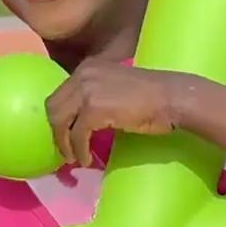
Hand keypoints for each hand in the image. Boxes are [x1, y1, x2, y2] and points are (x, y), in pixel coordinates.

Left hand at [45, 60, 207, 166]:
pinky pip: (77, 134)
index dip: (59, 117)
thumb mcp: (115, 88)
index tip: (64, 134)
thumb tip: (79, 120)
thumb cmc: (152, 97)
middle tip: (65, 149)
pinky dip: (79, 149)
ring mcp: (87, 90)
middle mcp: (82, 74)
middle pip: (53, 106)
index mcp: (87, 67)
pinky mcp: (94, 109)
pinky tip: (86, 159)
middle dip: (56, 131)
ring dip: (64, 143)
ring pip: (60, 121)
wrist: (172, 98)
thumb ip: (95, 96)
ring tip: (74, 158)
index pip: (60, 93)